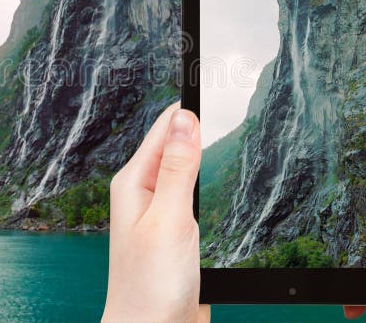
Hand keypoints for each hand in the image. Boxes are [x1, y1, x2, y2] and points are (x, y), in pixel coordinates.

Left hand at [102, 102, 210, 322]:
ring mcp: (163, 212)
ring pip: (190, 169)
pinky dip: (210, 179)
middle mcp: (147, 192)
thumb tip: (185, 118)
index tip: (214, 78)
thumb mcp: (169, 220)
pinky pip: (196, 194)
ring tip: (229, 123)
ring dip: (207, 151)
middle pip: (178, 144)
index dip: (190, 104)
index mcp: (135, 182)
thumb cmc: (150, 287)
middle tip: (230, 98)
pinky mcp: (179, 231)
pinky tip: (224, 174)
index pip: (164, 127)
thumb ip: (178, 169)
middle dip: (201, 124)